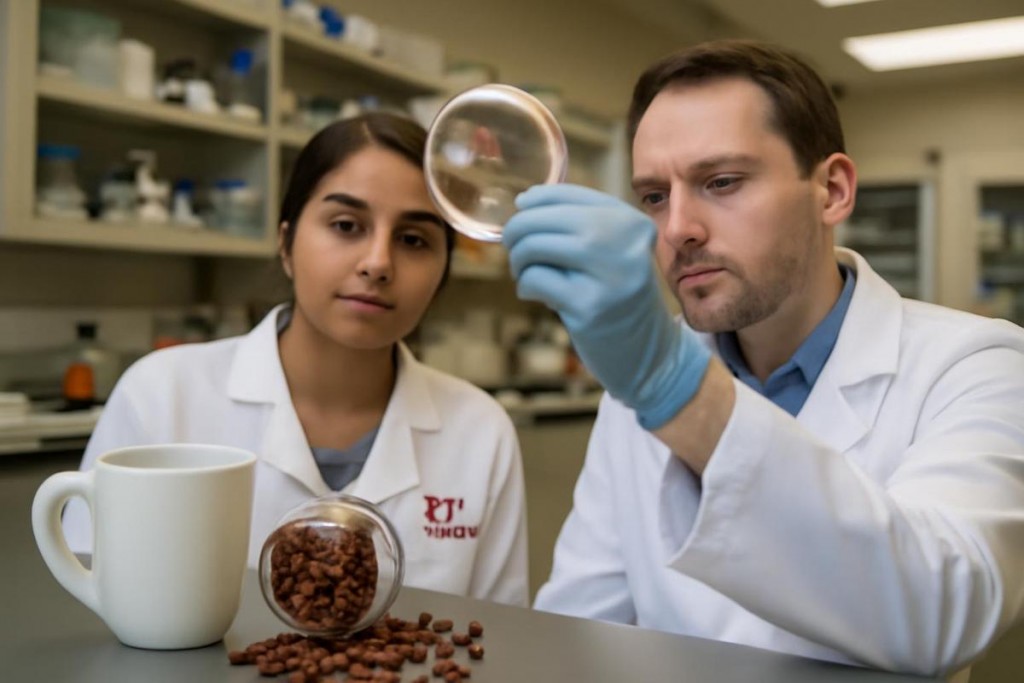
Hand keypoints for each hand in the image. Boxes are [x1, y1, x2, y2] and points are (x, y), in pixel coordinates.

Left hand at [503, 184, 710, 428]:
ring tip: (526, 273)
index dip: (534, 201)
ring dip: (518, 260)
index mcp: (630, 221)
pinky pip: (535, 280)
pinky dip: (526, 286)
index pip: (565, 194)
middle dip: (516, 232)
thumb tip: (524, 200)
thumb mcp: (611, 250)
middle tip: (514, 248)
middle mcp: (623, 241)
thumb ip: (576, 223)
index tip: (522, 212)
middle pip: (543, 218)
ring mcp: (608, 274)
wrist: (647, 351)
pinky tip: (538, 296)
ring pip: (534, 246)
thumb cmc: (617, 295)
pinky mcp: (589, 306)